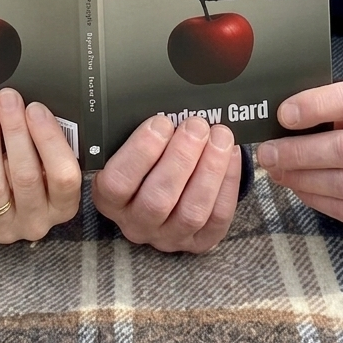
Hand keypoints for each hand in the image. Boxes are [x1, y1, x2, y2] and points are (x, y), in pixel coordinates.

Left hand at [0, 89, 80, 242]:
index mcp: (64, 205)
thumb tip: (34, 106)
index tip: (35, 109)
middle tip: (7, 100)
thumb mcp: (52, 162)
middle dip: (14, 131)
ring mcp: (5, 227)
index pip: (64, 176)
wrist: (12, 208)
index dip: (49, 140)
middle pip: (25, 176)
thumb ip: (50, 141)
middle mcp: (36, 221)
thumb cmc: (37, 174)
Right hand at [91, 115, 240, 252]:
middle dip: (182, 157)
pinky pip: (217, 218)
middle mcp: (136, 223)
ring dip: (209, 170)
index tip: (161, 122)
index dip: (140, 152)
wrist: (166, 184)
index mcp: (110, 197)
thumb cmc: (148, 156)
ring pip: (191, 211)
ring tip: (219, 136)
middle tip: (197, 124)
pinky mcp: (198, 243)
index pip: (118, 182)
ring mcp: (168, 236)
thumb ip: (143, 131)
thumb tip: (164, 100)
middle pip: (158, 199)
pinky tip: (231, 155)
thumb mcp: (131, 144)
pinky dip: (228, 183)